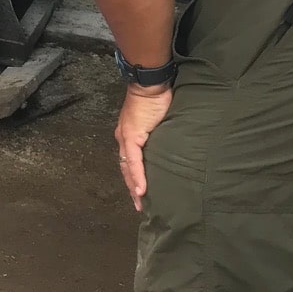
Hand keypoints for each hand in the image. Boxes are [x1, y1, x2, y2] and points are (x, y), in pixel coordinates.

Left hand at [115, 84, 173, 210]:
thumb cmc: (156, 100)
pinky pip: (133, 160)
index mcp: (128, 136)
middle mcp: (123, 139)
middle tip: (140, 207)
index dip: (133, 179)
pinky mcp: (132, 136)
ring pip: (127, 168)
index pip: (128, 163)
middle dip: (132, 188)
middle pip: (125, 169)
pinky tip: (141, 190)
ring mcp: (125, 138)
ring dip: (134, 187)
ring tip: (141, 203)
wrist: (151, 85)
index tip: (139, 196)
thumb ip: (159, 137)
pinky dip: (138, 175)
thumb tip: (169, 150)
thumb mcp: (157, 124)